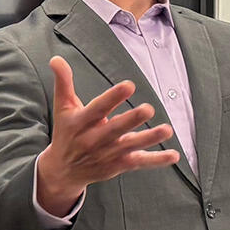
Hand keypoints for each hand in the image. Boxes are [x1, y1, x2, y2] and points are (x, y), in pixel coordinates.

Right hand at [33, 55, 178, 214]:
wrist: (63, 170)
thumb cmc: (66, 133)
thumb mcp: (62, 108)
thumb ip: (63, 83)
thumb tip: (56, 59)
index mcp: (80, 123)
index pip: (97, 109)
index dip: (112, 98)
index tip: (128, 86)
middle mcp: (94, 140)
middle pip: (115, 129)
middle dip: (131, 120)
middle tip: (148, 109)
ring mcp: (108, 154)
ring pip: (130, 146)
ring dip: (149, 139)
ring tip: (166, 130)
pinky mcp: (118, 165)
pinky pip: (139, 162)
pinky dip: (156, 160)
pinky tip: (173, 155)